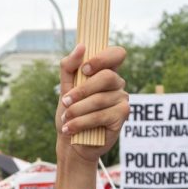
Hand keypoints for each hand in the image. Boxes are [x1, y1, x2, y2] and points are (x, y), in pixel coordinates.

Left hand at [56, 44, 128, 162]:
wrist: (71, 142)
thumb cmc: (70, 113)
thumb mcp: (65, 88)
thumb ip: (69, 67)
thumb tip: (81, 46)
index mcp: (106, 72)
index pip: (117, 54)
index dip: (102, 58)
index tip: (84, 69)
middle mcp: (117, 84)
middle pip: (107, 76)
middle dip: (82, 90)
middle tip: (65, 101)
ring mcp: (122, 100)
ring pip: (100, 99)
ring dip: (77, 110)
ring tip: (66, 119)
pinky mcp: (122, 117)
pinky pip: (101, 115)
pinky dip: (81, 122)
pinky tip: (70, 129)